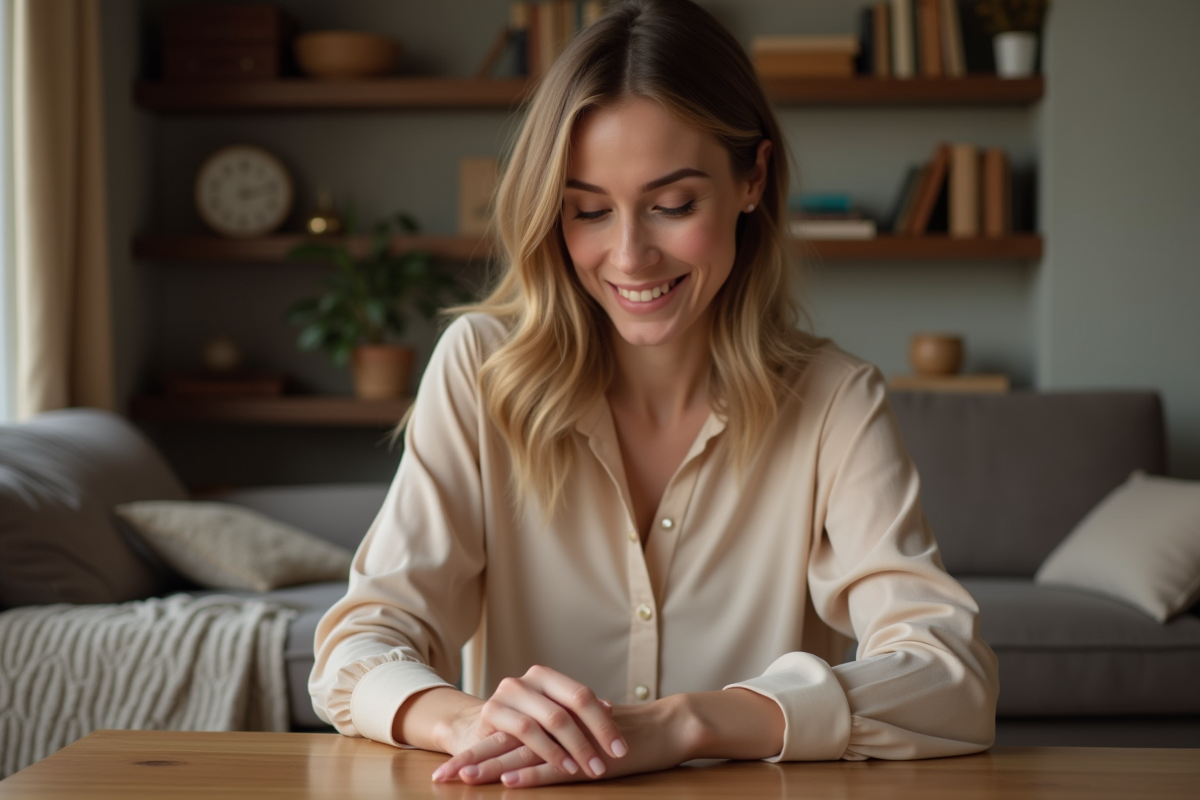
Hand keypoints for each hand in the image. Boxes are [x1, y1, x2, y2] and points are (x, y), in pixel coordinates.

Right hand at [431, 665, 627, 782]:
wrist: (474, 731)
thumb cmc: (519, 726)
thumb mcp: (549, 717)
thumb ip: (575, 713)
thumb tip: (609, 709)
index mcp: (546, 677)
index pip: (582, 695)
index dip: (604, 723)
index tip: (621, 749)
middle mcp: (528, 680)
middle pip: (571, 705)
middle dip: (594, 737)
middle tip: (608, 762)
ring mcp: (509, 693)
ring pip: (551, 718)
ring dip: (574, 747)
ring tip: (589, 768)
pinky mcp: (491, 711)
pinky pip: (527, 731)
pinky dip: (549, 751)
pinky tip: (564, 767)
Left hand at [436, 694, 698, 787]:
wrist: (666, 726)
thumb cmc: (625, 735)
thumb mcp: (581, 737)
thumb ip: (554, 742)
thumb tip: (523, 758)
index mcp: (551, 719)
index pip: (506, 735)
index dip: (476, 751)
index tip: (447, 769)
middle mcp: (557, 725)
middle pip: (507, 743)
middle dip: (473, 760)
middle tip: (442, 775)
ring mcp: (573, 741)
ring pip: (526, 754)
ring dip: (494, 768)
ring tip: (465, 778)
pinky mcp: (591, 756)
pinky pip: (558, 767)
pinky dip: (533, 776)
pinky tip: (511, 783)